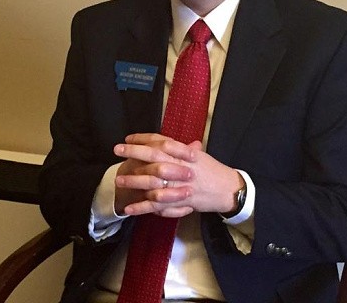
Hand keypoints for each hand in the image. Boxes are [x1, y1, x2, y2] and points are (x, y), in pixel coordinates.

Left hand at [114, 133, 242, 217]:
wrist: (229, 190)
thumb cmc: (214, 171)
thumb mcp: (200, 156)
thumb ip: (182, 149)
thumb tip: (167, 142)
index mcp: (186, 153)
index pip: (162, 141)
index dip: (144, 138)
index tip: (128, 138)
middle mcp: (182, 166)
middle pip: (155, 157)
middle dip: (134, 153)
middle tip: (117, 150)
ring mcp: (181, 184)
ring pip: (154, 181)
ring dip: (135, 181)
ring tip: (119, 180)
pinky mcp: (181, 201)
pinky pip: (158, 206)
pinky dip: (142, 208)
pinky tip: (129, 208)